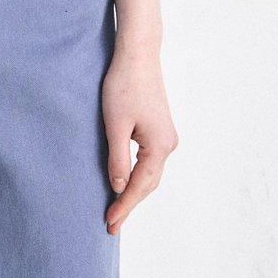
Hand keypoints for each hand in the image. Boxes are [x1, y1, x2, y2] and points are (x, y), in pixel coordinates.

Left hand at [102, 41, 177, 234]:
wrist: (138, 53)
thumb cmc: (124, 85)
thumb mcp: (115, 123)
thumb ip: (117, 157)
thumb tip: (118, 187)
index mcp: (159, 146)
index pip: (139, 186)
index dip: (123, 205)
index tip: (109, 223)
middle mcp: (168, 144)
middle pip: (148, 183)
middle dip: (129, 203)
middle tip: (111, 224)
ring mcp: (165, 135)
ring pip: (149, 172)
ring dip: (133, 190)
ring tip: (116, 208)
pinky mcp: (159, 127)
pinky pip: (148, 160)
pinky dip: (137, 174)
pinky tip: (124, 180)